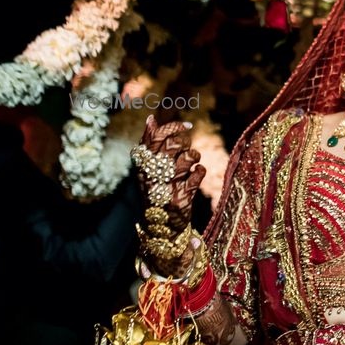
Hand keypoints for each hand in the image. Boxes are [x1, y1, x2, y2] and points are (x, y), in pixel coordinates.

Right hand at [137, 115, 205, 234]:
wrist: (160, 226)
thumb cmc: (156, 189)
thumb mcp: (148, 168)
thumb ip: (149, 144)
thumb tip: (150, 118)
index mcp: (144, 165)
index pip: (156, 138)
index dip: (173, 128)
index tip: (187, 126)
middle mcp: (153, 175)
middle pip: (172, 146)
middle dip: (184, 143)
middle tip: (185, 149)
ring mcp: (168, 186)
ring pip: (187, 158)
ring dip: (194, 156)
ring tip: (192, 161)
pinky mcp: (182, 198)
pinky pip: (198, 174)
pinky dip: (200, 170)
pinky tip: (197, 173)